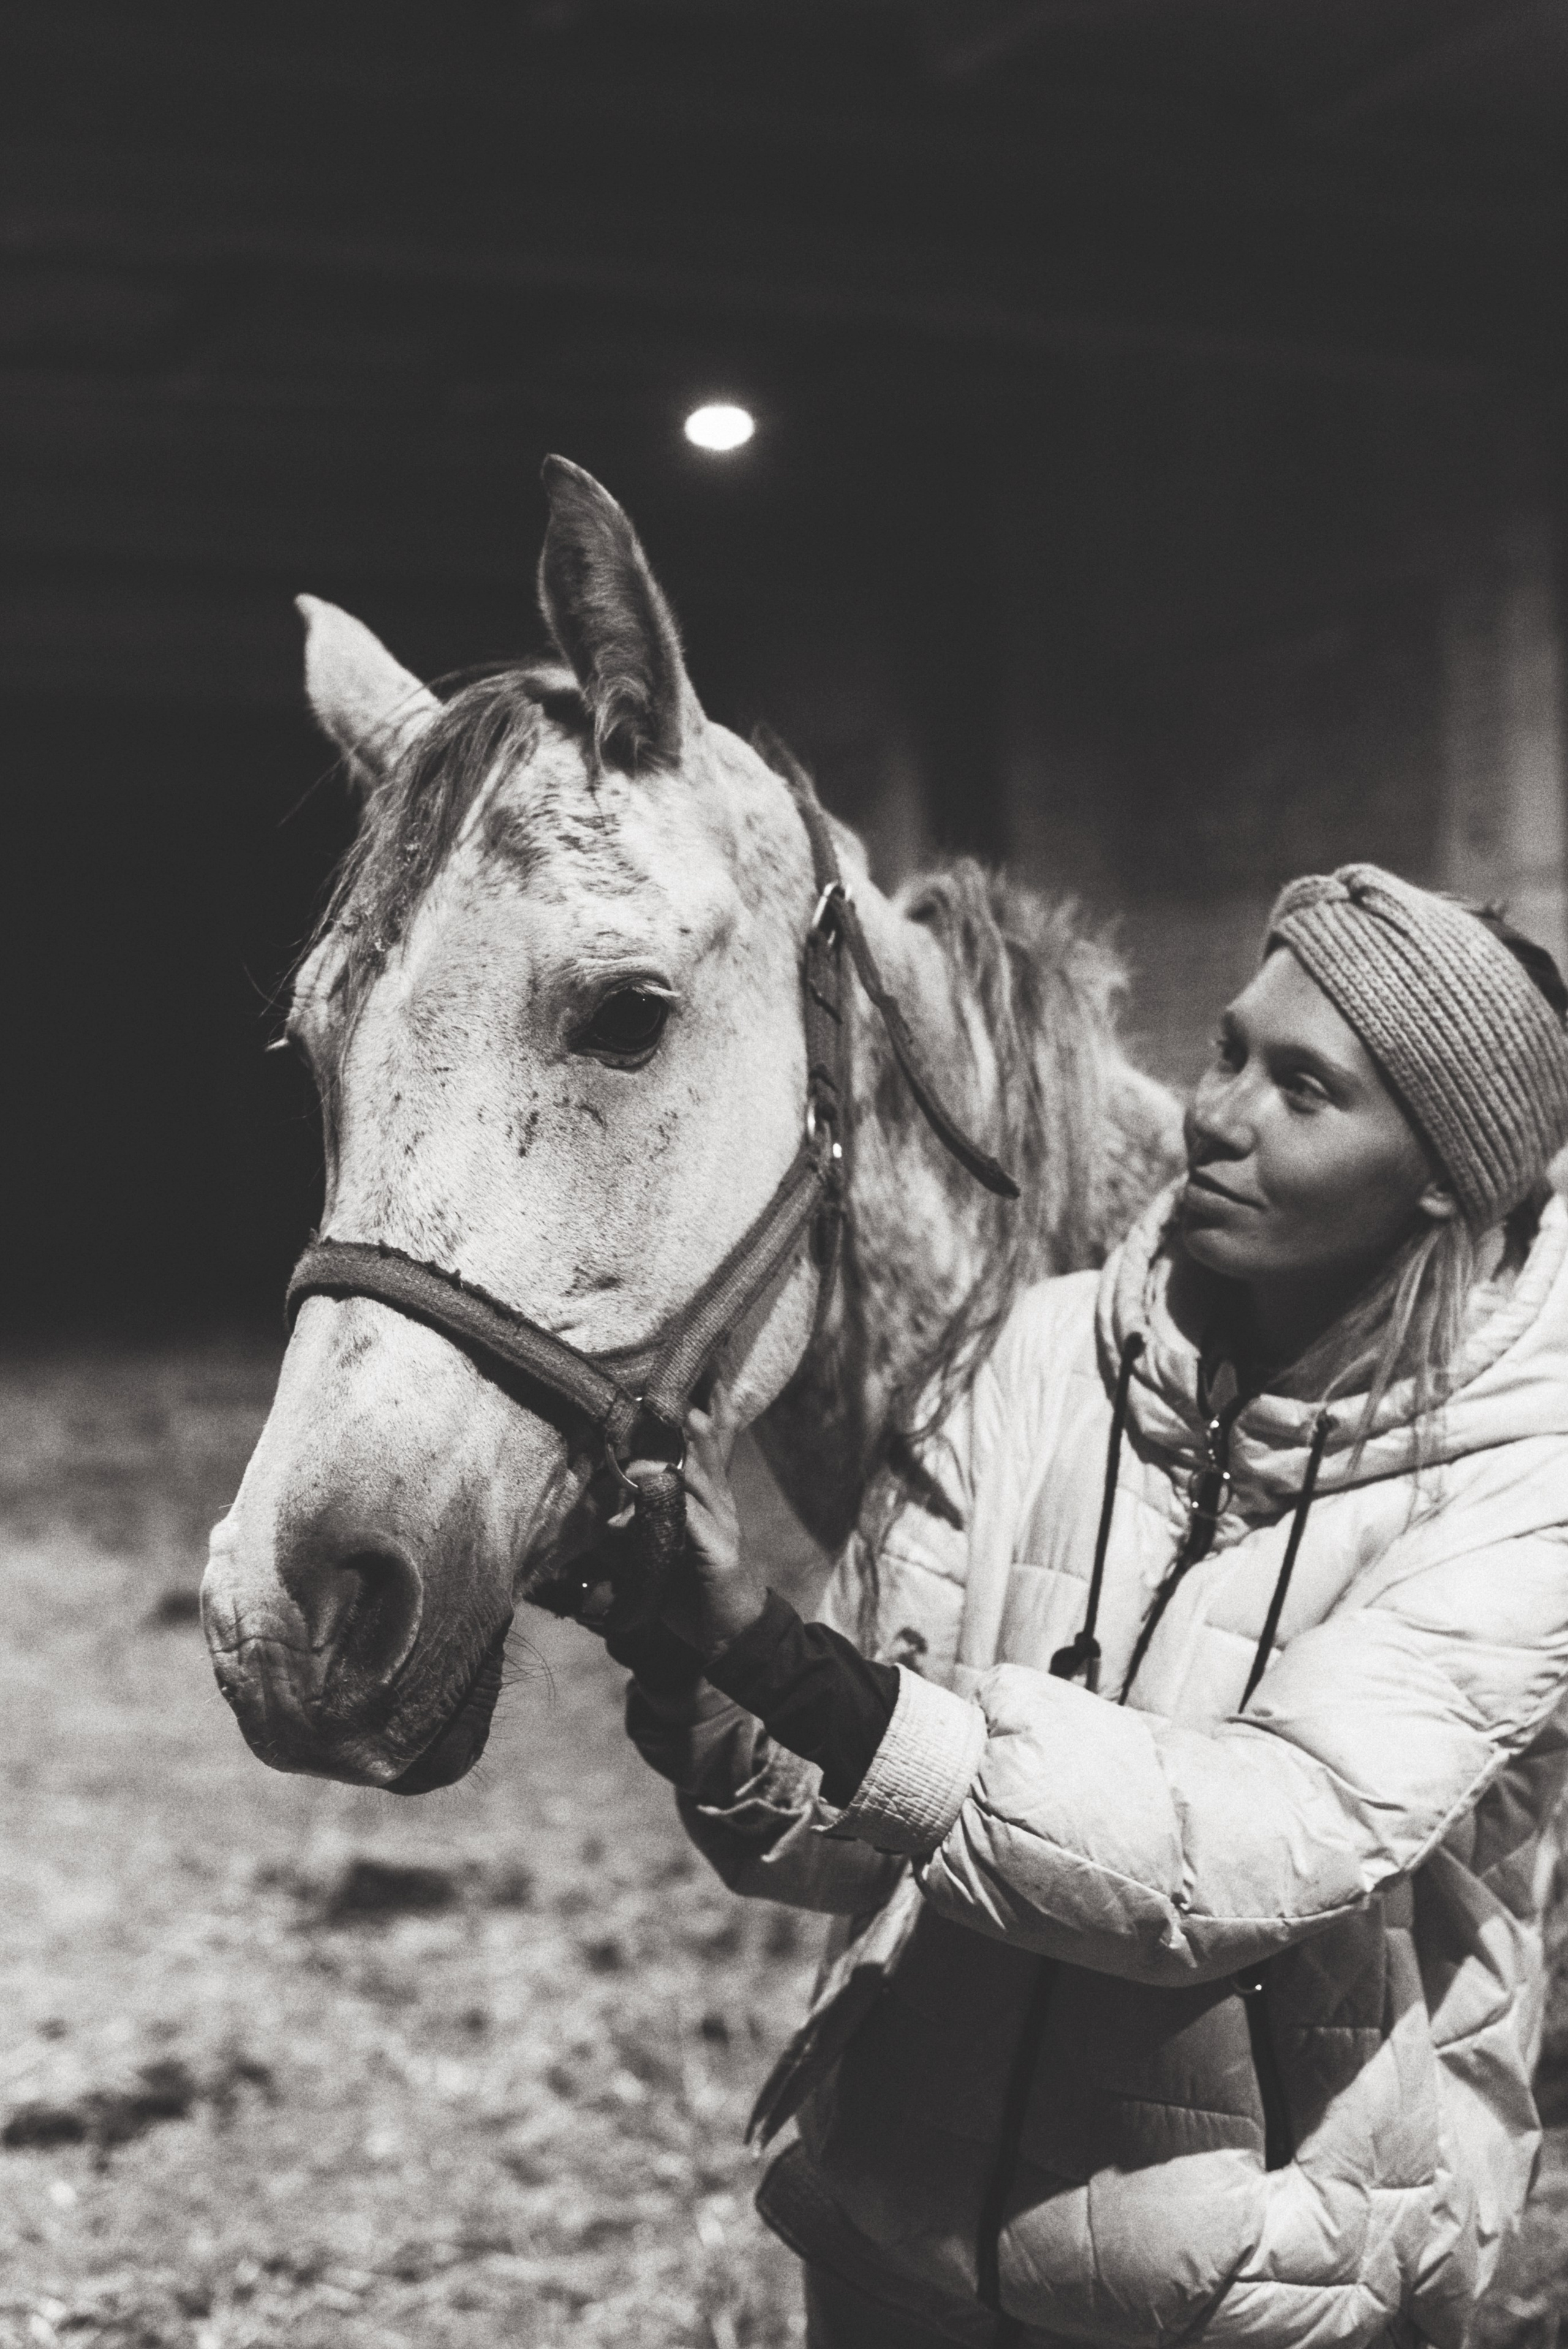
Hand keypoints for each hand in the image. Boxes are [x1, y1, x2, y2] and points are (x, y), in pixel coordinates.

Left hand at [619, 1396, 767, 1662]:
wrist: (731, 1632)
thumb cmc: (692, 1587)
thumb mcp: (664, 1546)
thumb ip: (639, 1525)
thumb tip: (607, 1508)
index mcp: (708, 1497)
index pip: (709, 1444)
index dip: (706, 1409)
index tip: (699, 1375)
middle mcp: (719, 1502)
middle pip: (708, 1447)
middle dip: (695, 1412)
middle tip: (683, 1377)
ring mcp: (723, 1523)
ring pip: (705, 1475)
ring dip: (694, 1445)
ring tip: (686, 1413)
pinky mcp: (720, 1550)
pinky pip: (698, 1520)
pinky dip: (683, 1502)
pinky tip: (673, 1483)